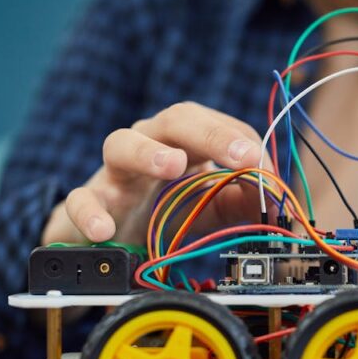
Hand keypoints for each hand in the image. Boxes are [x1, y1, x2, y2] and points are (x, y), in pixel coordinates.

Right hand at [42, 102, 269, 246]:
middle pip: (176, 120)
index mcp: (183, 143)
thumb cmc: (161, 211)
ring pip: (120, 144)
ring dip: (148, 152)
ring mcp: (114, 173)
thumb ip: (242, 203)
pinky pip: (81, 200)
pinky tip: (104, 228)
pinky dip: (89, 212)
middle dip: (212, 134)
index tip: (265, 168)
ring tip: (170, 166)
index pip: (216, 125)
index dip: (243, 143)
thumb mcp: (210, 207)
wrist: (108, 238)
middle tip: (242, 156)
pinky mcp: (88, 202)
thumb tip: (276, 204)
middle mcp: (148, 145)